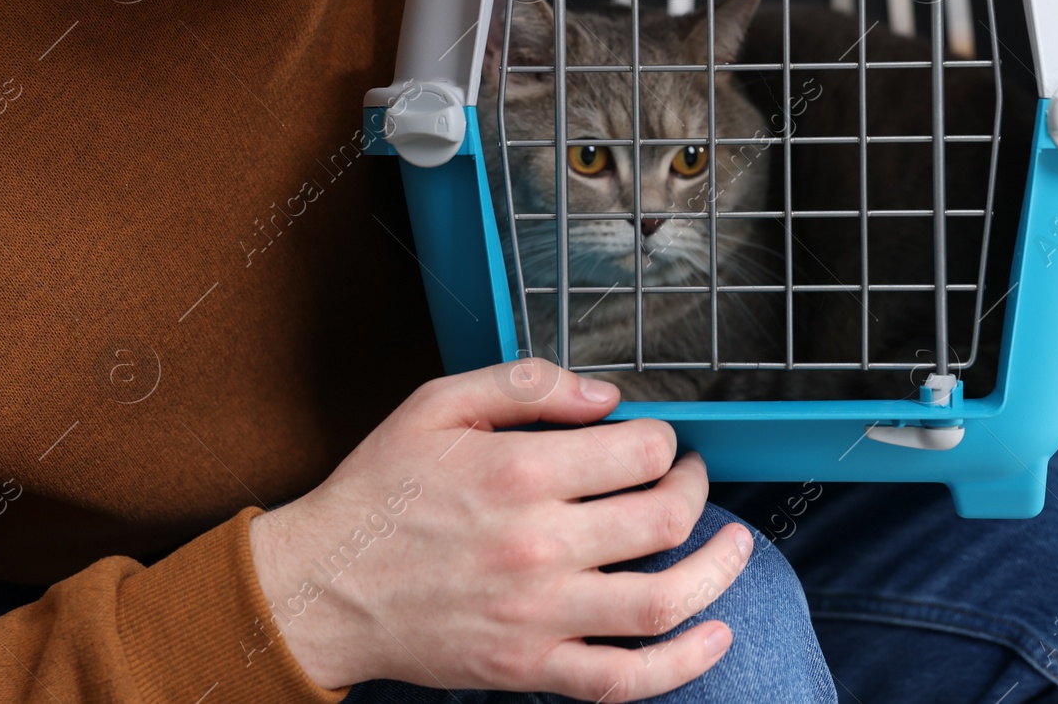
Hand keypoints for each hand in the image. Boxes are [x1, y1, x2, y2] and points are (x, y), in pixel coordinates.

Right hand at [248, 359, 751, 699]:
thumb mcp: (438, 405)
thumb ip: (527, 384)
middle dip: (695, 488)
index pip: (640, 452)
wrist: (322, 586)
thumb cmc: (380, 491)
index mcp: (519, 471)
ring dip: (719, 570)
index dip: (663, 439)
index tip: (655, 441)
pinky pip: (623, 679)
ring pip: (664, 599)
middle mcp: (538, 543)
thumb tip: (606, 396)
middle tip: (691, 477)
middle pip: (664, 516)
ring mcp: (538, 614)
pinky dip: (682, 665)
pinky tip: (715, 637)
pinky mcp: (530, 668)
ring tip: (735, 546)